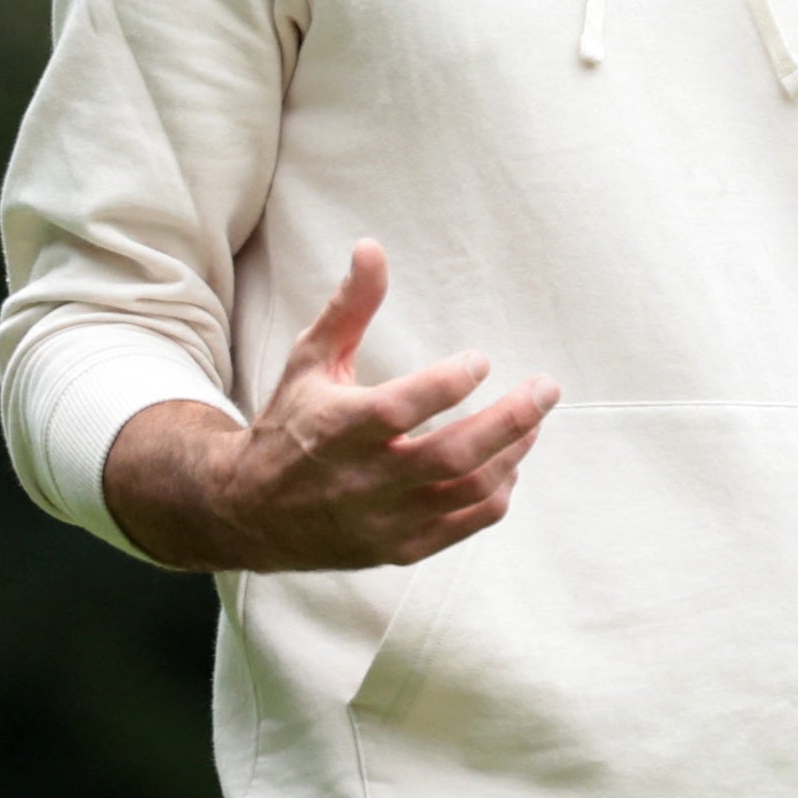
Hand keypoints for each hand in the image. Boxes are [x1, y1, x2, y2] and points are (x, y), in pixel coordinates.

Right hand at [101, 242, 555, 573]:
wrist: (251, 511)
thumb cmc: (289, 424)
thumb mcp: (309, 361)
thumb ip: (349, 308)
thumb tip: (372, 248)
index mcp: (337, 430)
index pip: (400, 410)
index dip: (447, 384)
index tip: (481, 360)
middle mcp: (363, 481)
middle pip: (452, 456)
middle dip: (509, 421)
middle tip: (546, 388)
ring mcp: (385, 521)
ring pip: (468, 491)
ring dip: (512, 453)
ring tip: (534, 420)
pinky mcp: (400, 549)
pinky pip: (467, 523)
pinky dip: (497, 491)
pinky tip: (508, 462)